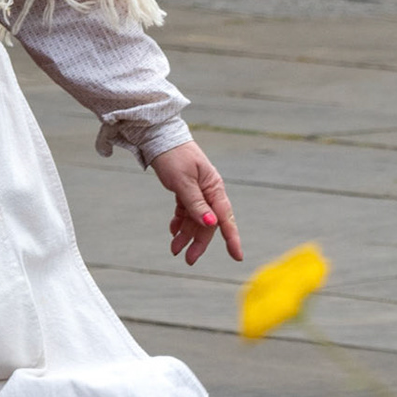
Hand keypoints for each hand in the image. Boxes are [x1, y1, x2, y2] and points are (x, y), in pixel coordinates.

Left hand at [153, 141, 241, 266]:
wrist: (159, 137)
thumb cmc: (173, 156)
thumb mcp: (183, 182)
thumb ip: (196, 203)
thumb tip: (211, 223)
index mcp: (214, 188)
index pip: (225, 218)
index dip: (231, 238)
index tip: (237, 257)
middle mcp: (209, 191)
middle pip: (208, 223)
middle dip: (199, 242)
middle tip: (187, 259)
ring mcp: (198, 191)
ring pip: (195, 219)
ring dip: (185, 234)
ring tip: (174, 249)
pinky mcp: (186, 190)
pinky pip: (186, 211)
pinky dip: (180, 221)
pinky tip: (173, 231)